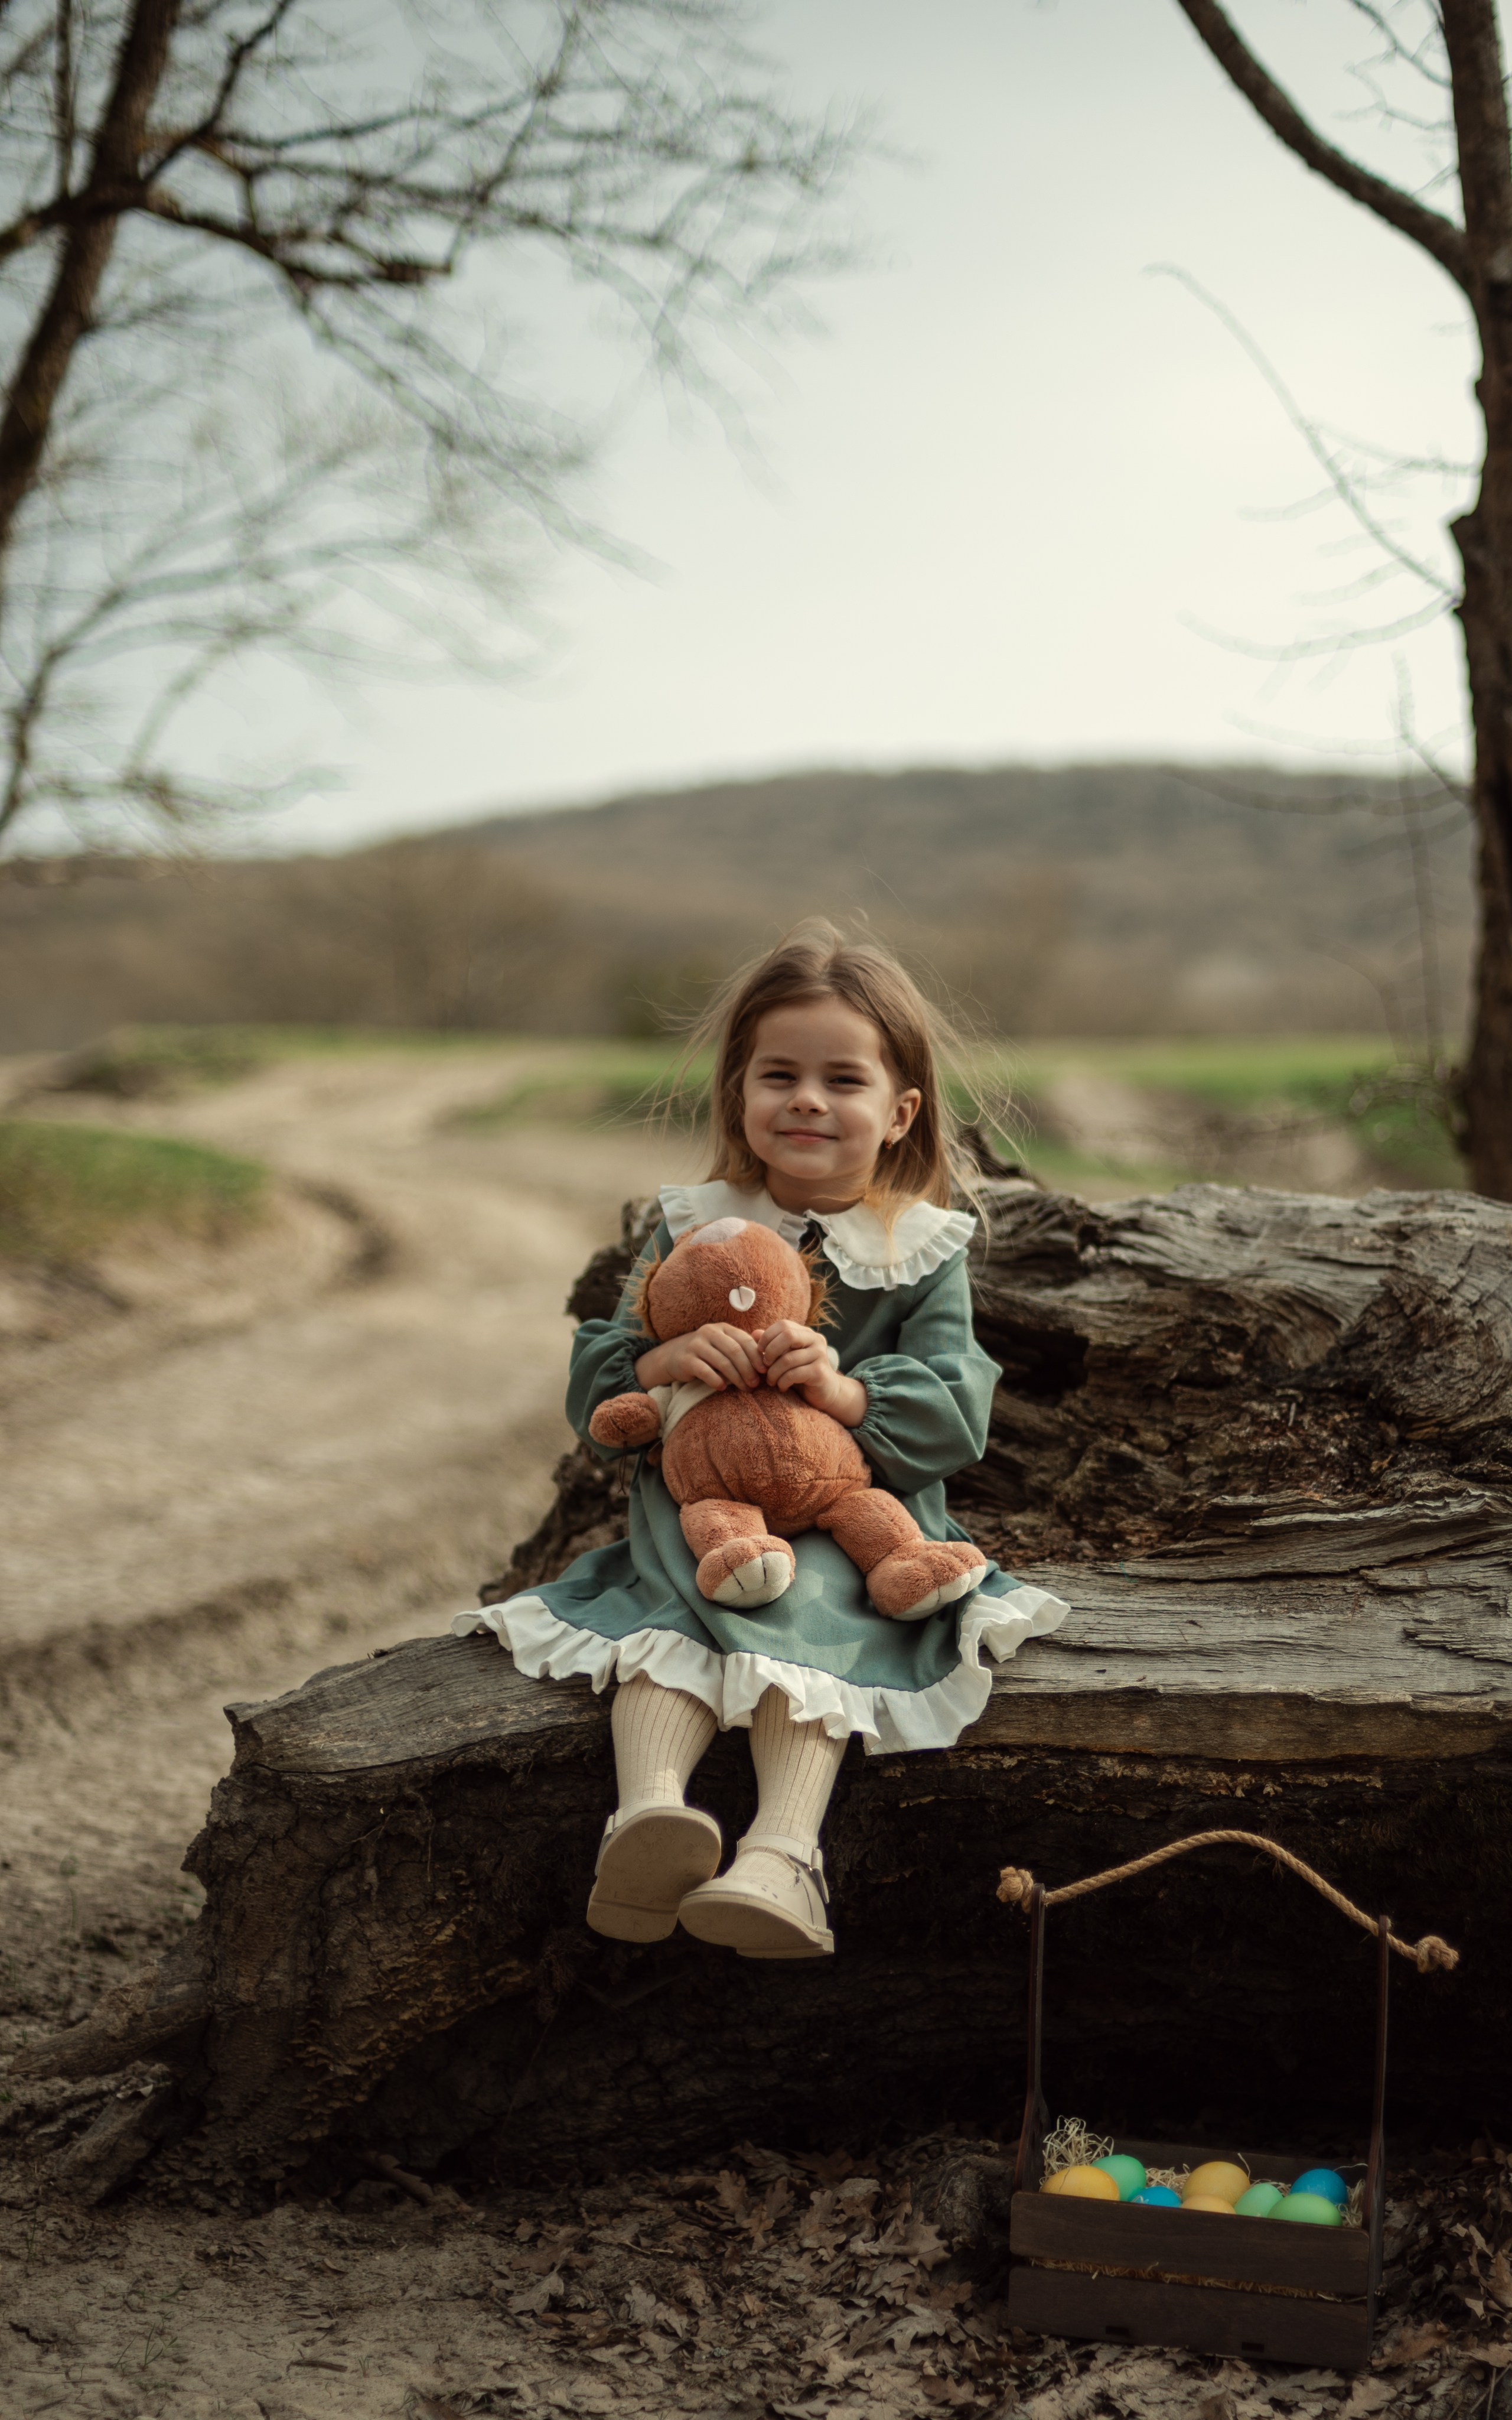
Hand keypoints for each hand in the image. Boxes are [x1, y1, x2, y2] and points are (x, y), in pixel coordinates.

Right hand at [635, 1322, 766, 1391]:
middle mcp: (709, 1332)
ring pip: (722, 1362)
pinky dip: (716, 1381)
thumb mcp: (724, 1345)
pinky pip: (705, 1371)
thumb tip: (768, 1359)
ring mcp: (696, 1345)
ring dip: (736, 1378)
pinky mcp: (686, 1359)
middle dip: (748, 1369)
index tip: (765, 1371)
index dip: (756, 1356)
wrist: (674, 1356)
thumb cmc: (708, 1353)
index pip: (744, 1340)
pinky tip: (722, 1388)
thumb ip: (743, 1348)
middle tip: (755, 1384)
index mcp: (723, 1328)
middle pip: (735, 1351)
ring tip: (744, 1388)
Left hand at [759, 1321, 866, 1425]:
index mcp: (806, 1333)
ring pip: (788, 1359)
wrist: (825, 1393)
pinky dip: (782, 1382)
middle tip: (764, 1366)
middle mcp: (816, 1340)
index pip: (783, 1325)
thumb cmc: (801, 1373)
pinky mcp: (820, 1372)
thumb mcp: (785, 1357)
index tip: (759, 1351)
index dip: (767, 1336)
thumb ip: (771, 1345)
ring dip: (774, 1373)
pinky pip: (794, 1374)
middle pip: (788, 1336)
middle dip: (771, 1351)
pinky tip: (782, 1387)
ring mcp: (820, 1355)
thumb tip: (754, 1333)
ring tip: (771, 1381)